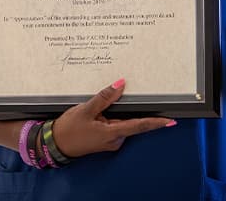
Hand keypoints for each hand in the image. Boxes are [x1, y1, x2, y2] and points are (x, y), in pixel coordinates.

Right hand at [52, 78, 174, 157]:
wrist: (55, 143)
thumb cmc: (70, 129)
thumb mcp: (87, 109)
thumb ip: (105, 97)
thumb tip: (121, 84)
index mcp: (113, 133)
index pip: (139, 126)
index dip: (156, 123)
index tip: (170, 121)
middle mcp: (115, 140)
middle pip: (131, 122)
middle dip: (133, 110)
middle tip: (134, 95)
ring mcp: (110, 140)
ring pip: (122, 123)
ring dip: (120, 113)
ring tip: (107, 104)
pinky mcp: (105, 139)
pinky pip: (114, 125)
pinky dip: (113, 116)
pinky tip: (103, 110)